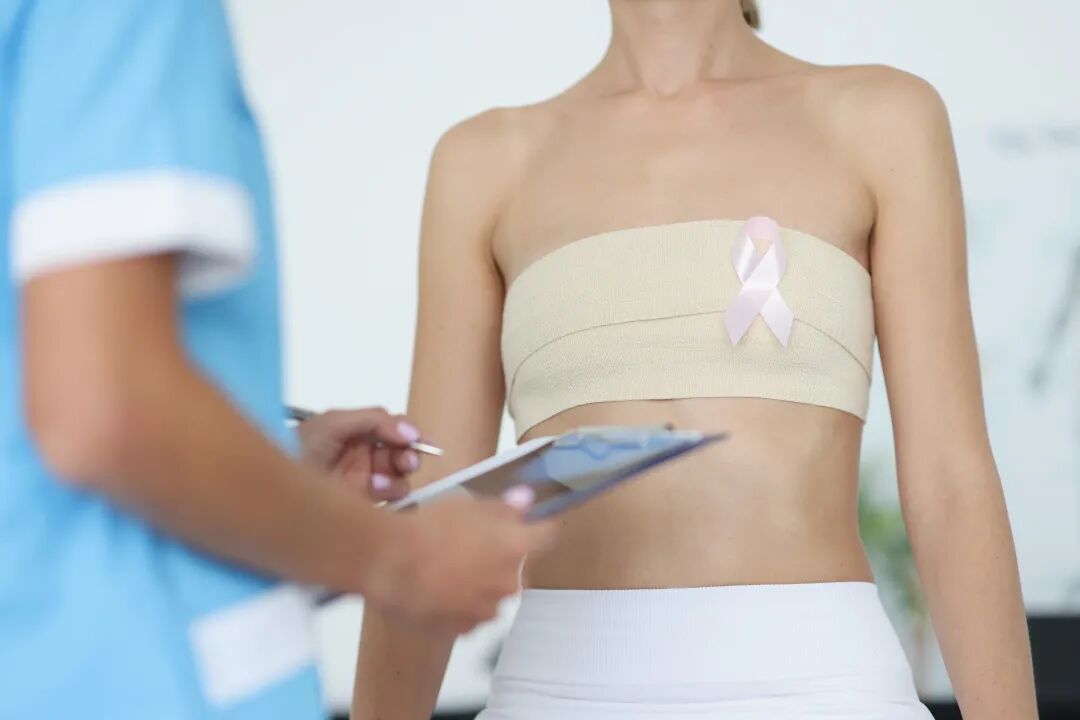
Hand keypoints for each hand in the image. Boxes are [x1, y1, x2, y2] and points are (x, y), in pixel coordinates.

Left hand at [296, 407, 420, 501]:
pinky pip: (391, 510)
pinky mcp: (360, 512)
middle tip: (404, 461)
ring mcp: (361, 487)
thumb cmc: (289, 452)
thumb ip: (374, 419)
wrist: (265, 492)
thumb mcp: (332, 423)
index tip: (415, 440)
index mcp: (356, 435)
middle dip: (406, 458)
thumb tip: (408, 429)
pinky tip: (375, 499)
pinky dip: (393, 506)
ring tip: (376, 483)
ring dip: (394, 482)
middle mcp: (361, 460)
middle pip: (401, 458)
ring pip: (399, 484)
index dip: (408, 436)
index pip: (394, 432)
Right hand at [365, 490, 555, 633]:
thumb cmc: (428, 529)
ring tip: (446, 570)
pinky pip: (468, 616)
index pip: (547, 536)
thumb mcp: (466, 505)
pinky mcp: (461, 630)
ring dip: (478, 585)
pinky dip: (458, 606)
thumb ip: (504, 507)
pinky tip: (436, 590)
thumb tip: (526, 500)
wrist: (390, 563)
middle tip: (470, 546)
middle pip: (516, 570)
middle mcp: (508, 584)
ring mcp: (485, 611)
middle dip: (499, 560)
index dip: (540, 528)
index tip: (530, 524)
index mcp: (515, 548)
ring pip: (491, 595)